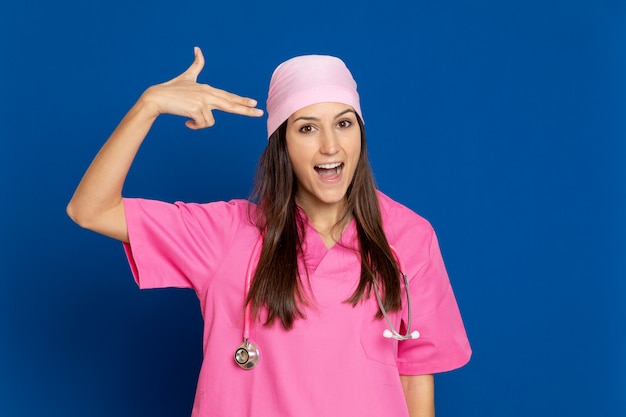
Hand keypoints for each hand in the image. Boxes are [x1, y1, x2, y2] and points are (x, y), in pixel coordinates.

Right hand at [140, 46, 263, 129]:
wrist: (156, 97)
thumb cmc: (172, 89)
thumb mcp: (187, 77)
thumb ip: (196, 65)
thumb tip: (198, 48)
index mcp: (208, 89)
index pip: (229, 97)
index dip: (242, 101)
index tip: (255, 103)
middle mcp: (208, 94)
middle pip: (231, 104)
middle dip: (246, 110)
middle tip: (260, 113)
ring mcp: (203, 101)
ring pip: (210, 121)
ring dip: (199, 124)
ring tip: (190, 120)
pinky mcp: (196, 109)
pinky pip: (202, 124)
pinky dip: (194, 126)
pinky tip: (187, 122)